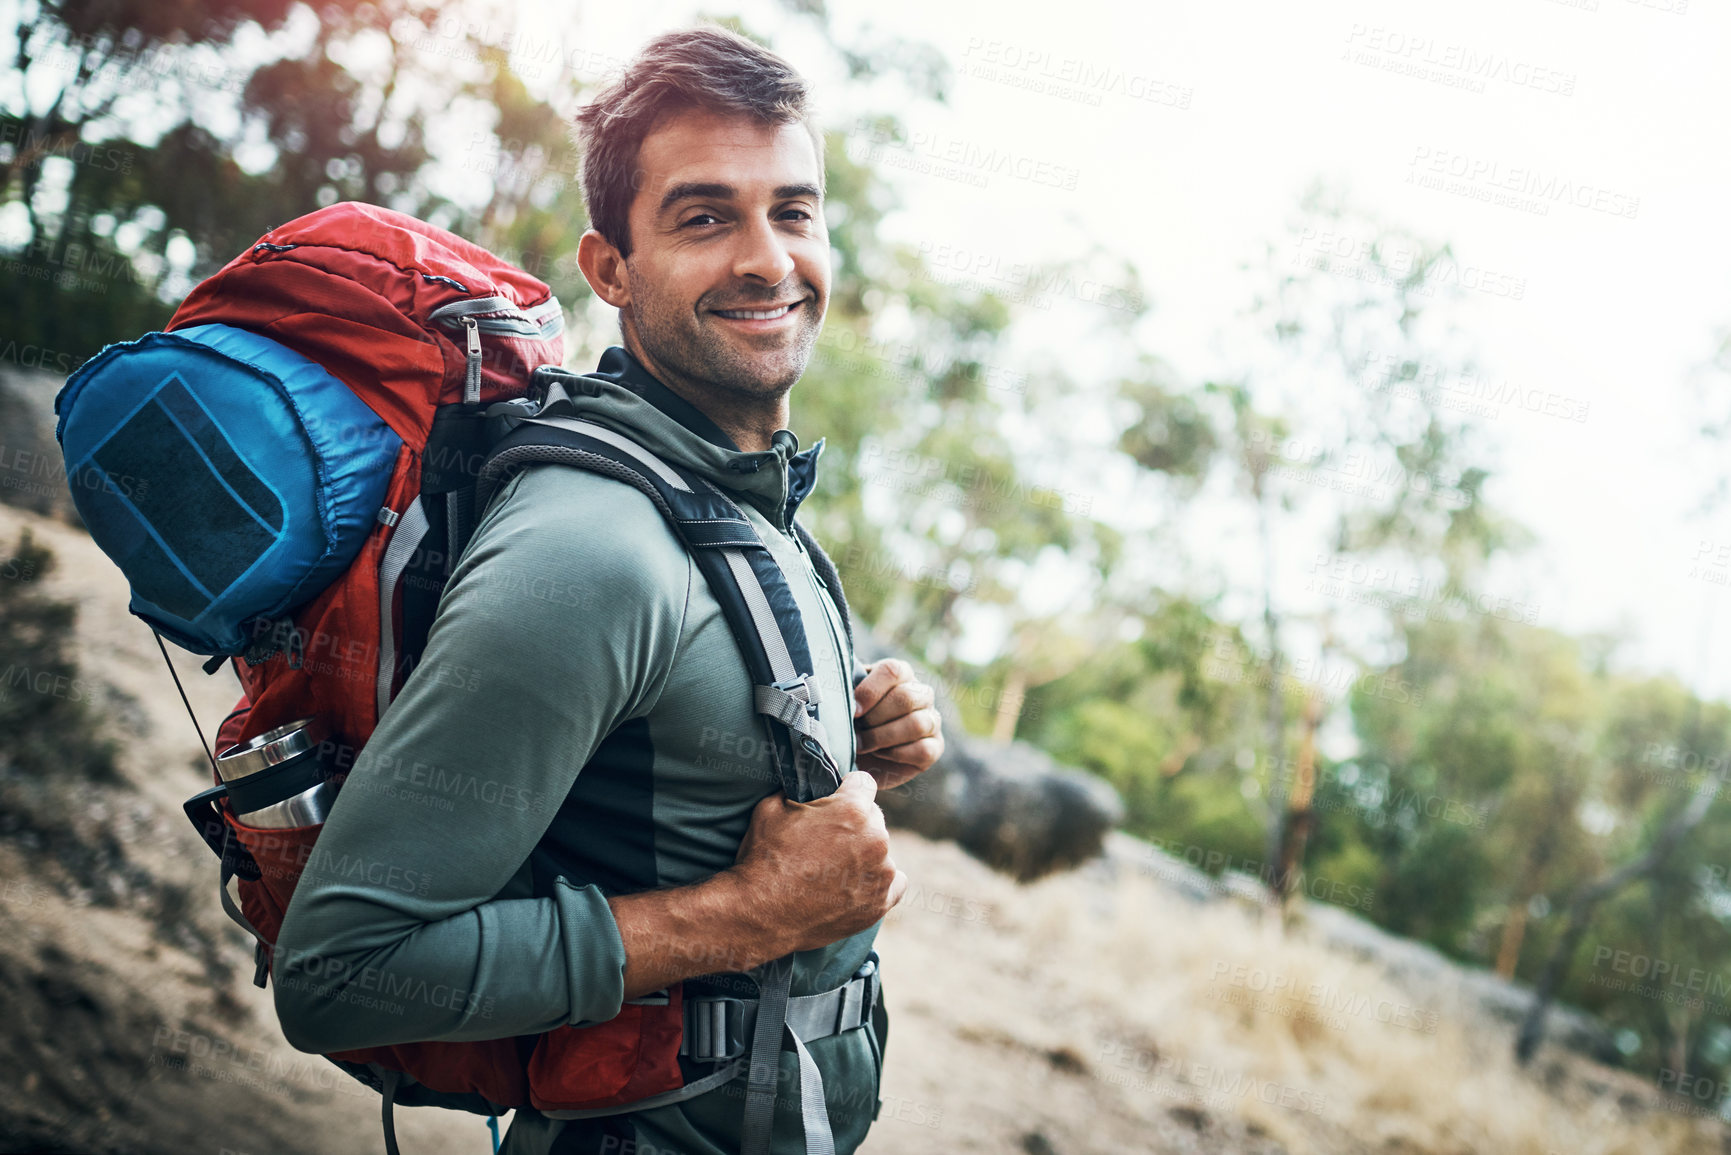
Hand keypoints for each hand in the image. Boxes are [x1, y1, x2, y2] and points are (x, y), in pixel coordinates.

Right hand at [731, 771, 907, 954]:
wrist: (761, 913)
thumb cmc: (764, 858)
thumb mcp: (772, 807)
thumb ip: (798, 790)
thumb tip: (804, 785)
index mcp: (853, 809)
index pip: (864, 783)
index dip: (847, 789)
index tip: (837, 799)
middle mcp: (875, 838)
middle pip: (873, 817)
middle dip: (854, 823)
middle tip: (828, 839)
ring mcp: (881, 872)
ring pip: (882, 850)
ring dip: (865, 853)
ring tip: (835, 867)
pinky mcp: (880, 902)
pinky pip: (895, 882)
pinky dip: (879, 881)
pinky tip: (859, 882)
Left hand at [852, 658, 943, 789]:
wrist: (860, 756)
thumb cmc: (852, 723)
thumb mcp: (848, 703)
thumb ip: (846, 691)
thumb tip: (838, 690)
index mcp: (900, 674)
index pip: (893, 670)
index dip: (871, 690)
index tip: (853, 710)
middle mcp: (921, 693)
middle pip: (906, 697)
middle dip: (875, 718)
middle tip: (855, 730)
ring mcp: (932, 720)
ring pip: (917, 723)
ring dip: (883, 737)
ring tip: (862, 744)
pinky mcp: (935, 747)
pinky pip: (923, 749)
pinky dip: (896, 754)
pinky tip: (879, 754)